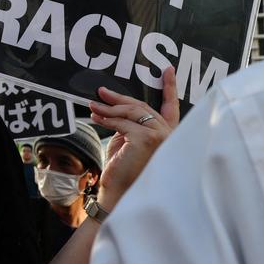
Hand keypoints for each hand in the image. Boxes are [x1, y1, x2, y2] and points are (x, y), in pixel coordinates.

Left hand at [89, 66, 178, 209]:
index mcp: (168, 134)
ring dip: (109, 108)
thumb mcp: (129, 141)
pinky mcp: (145, 139)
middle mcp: (169, 134)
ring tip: (93, 105)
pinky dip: (106, 118)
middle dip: (120, 98)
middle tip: (102, 91)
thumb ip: (131, 124)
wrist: (119, 193)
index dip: (170, 87)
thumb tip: (114, 103)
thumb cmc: (123, 170)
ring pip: (131, 112)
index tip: (168, 70)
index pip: (171, 107)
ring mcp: (159, 136)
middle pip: (143, 106)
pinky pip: (122, 123)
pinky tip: (95, 117)